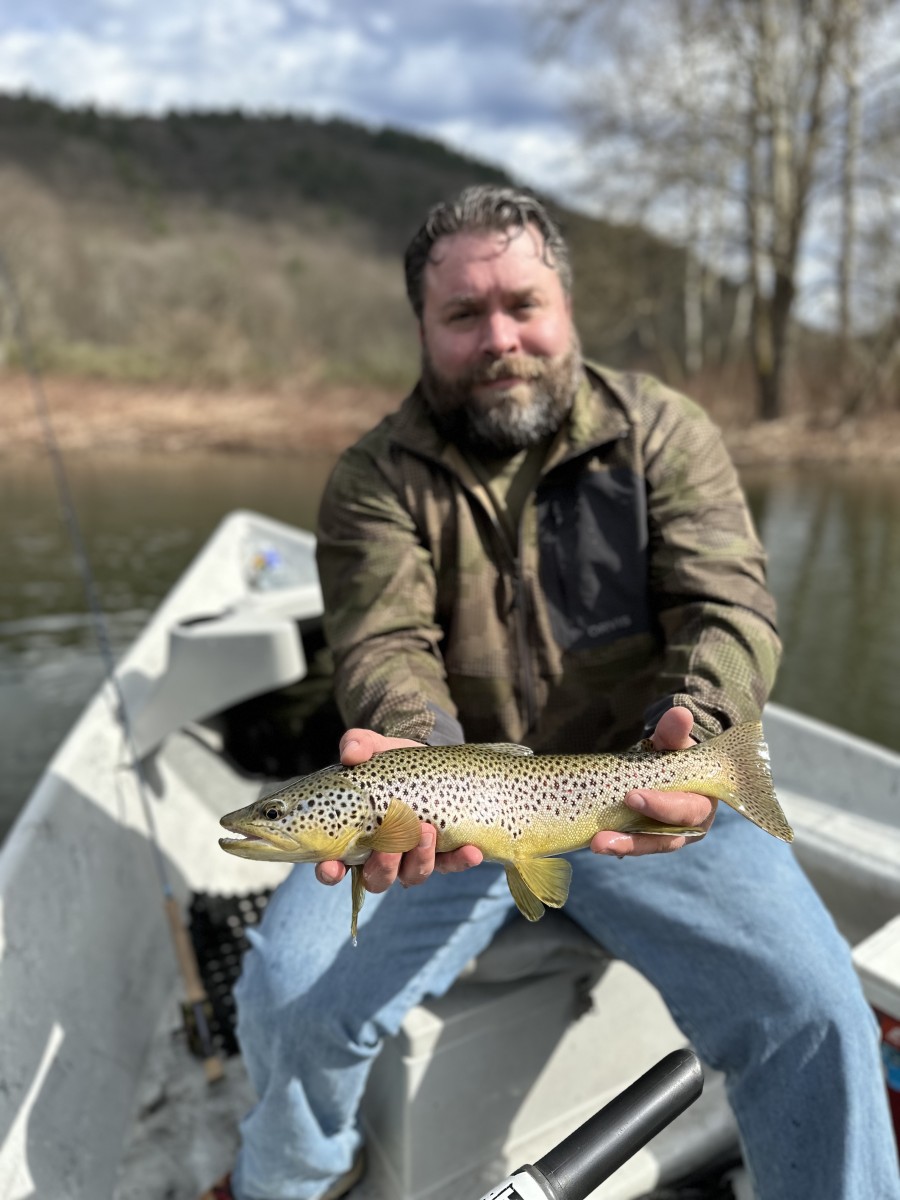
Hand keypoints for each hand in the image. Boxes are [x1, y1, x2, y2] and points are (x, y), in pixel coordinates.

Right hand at [314, 728, 482, 891]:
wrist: (430, 761)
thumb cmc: (391, 762)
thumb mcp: (374, 748)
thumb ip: (358, 745)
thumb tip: (351, 754)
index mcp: (353, 839)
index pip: (332, 867)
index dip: (329, 872)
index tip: (331, 866)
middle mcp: (381, 856)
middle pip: (377, 878)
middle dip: (384, 865)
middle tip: (392, 843)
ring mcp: (412, 858)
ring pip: (412, 875)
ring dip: (420, 859)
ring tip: (428, 830)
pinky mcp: (443, 854)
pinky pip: (451, 866)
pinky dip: (460, 862)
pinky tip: (472, 851)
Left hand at [591, 706, 716, 857]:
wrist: (665, 764)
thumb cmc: (674, 753)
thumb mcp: (674, 741)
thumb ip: (675, 731)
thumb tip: (680, 713)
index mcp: (703, 802)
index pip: (688, 810)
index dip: (662, 807)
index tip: (632, 796)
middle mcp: (690, 826)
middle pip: (667, 838)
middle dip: (637, 837)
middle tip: (605, 833)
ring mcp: (669, 836)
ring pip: (648, 846)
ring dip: (622, 846)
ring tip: (596, 844)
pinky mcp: (648, 839)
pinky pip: (633, 844)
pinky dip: (615, 844)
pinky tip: (594, 841)